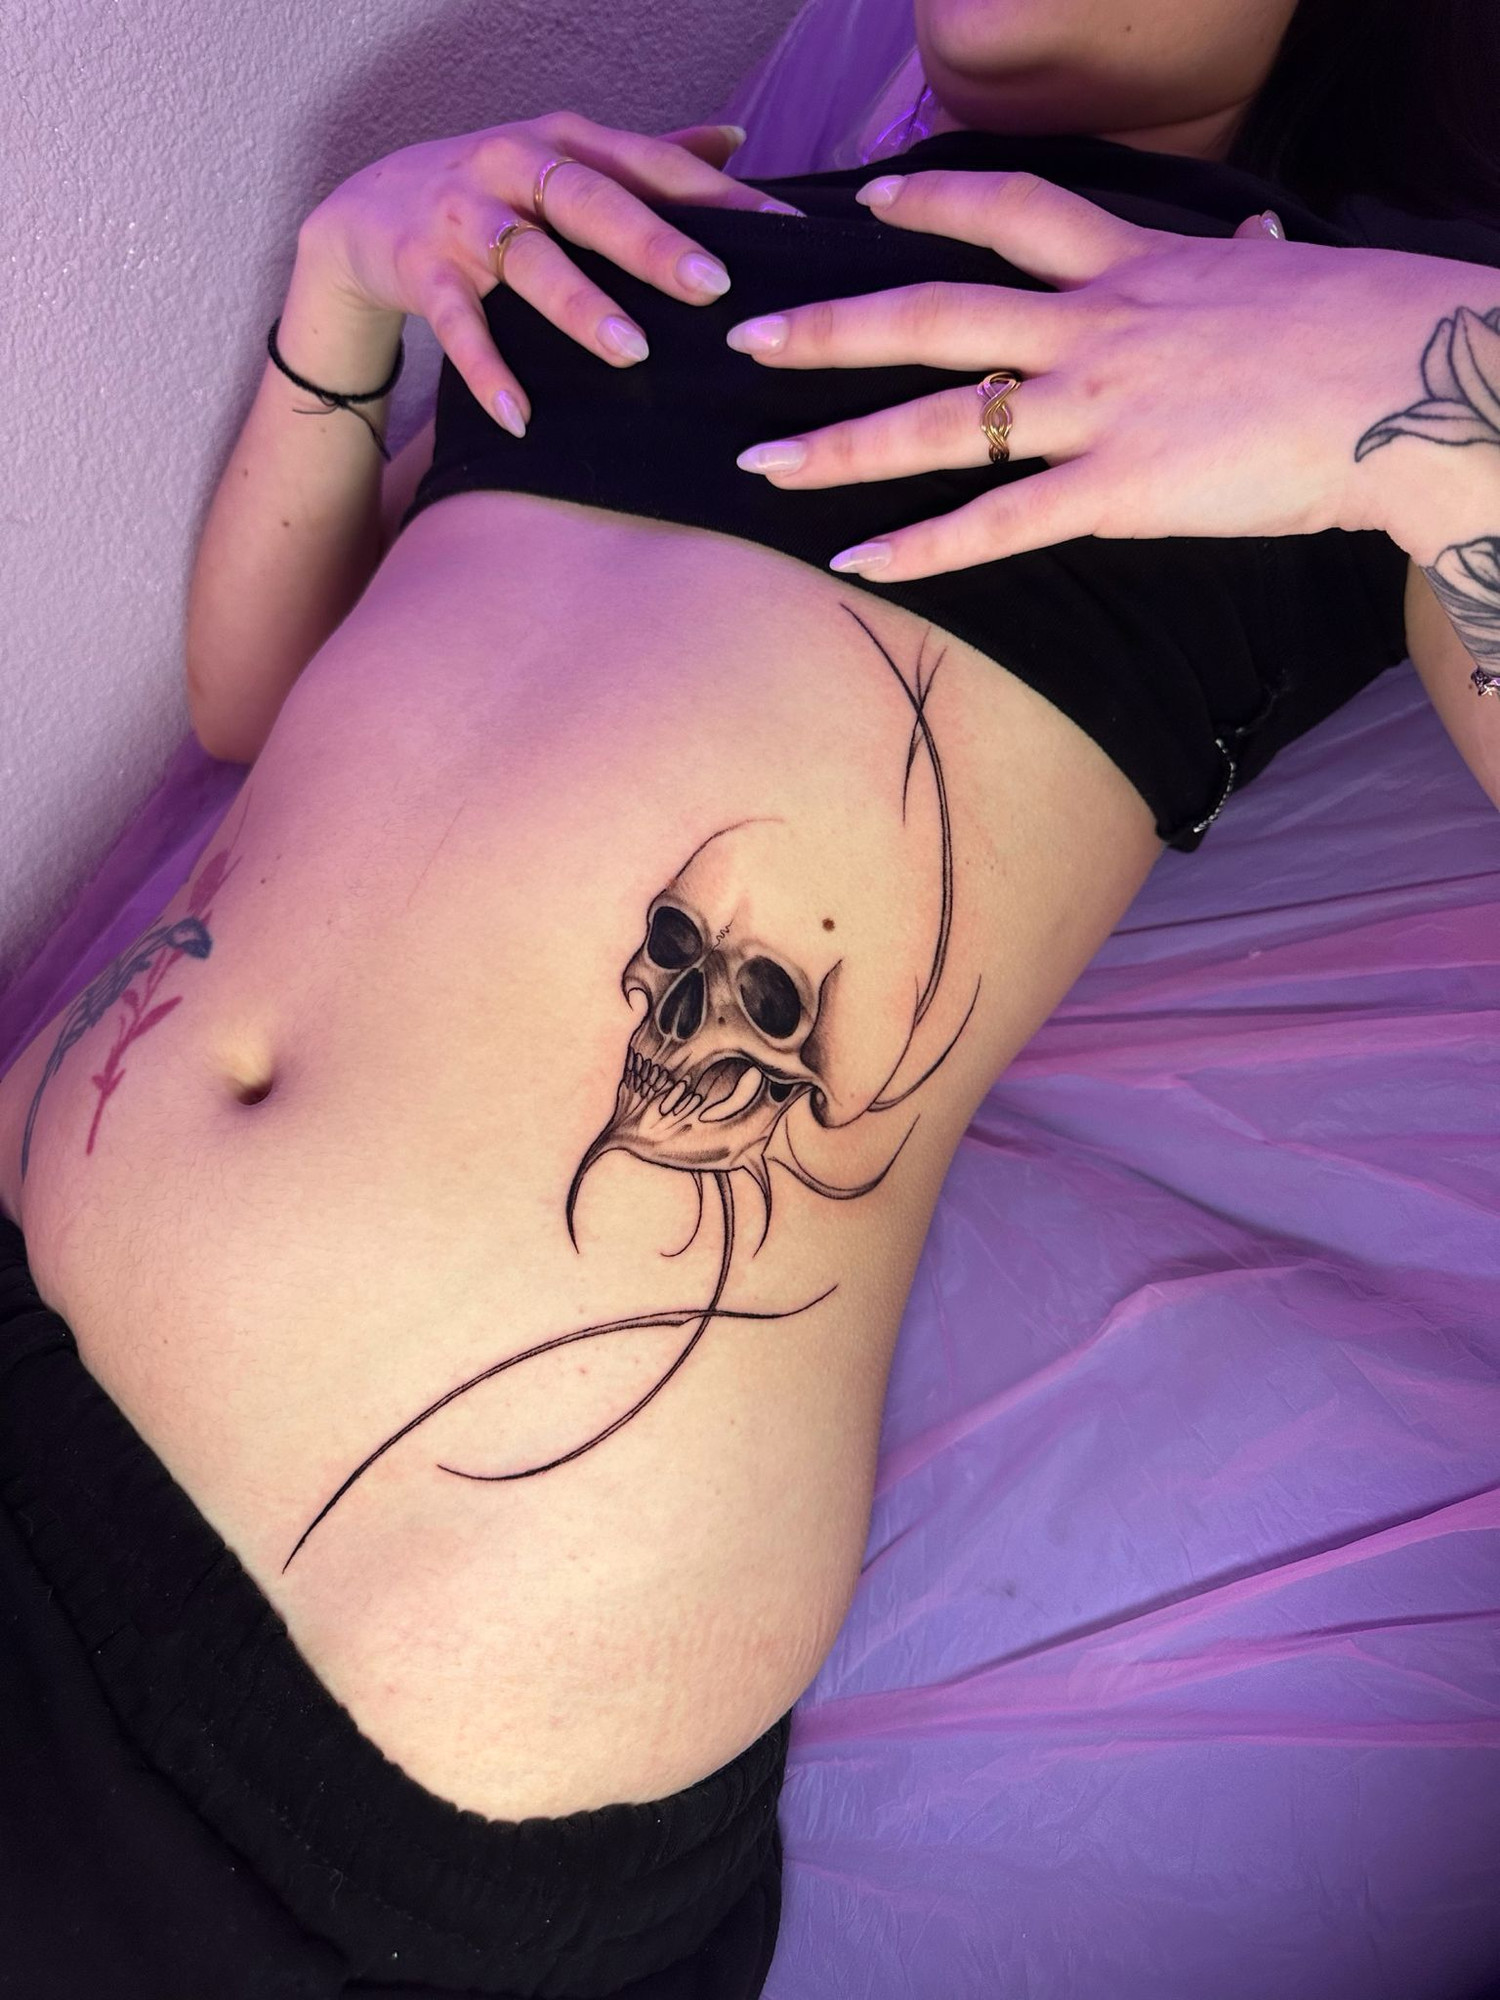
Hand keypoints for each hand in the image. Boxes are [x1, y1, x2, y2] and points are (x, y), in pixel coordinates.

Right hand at [299, 111, 794, 431]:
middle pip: (591, 200)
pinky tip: (522, 418)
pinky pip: (458, 325)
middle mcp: (514, 165)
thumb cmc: (489, 191)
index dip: (717, 195)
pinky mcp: (420, 269)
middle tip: (711, 285)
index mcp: (564, 141)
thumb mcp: (562, 162)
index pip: (651, 165)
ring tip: (630, 352)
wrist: (366, 212)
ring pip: (527, 258)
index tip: (782, 232)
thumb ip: (647, 158)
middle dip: (652, 242)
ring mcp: (463, 216)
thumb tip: (737, 141)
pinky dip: (488, 372)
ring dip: (579, 305)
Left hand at [725, 170, 1469, 579]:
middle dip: (831, 328)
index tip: (865, 199)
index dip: (931, 201)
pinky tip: (856, 561)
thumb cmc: (1356, 326)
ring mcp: (1098, 409)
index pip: (1010, 211)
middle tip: (746, 339)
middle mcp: (1094, 327)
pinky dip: (919, 548)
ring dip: (839, 446)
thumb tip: (1242, 237)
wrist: (1409, 381)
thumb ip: (1231, 258)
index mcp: (1133, 266)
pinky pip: (995, 525)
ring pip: (941, 423)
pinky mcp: (1118, 492)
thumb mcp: (1276, 271)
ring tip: (761, 468)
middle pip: (934, 315)